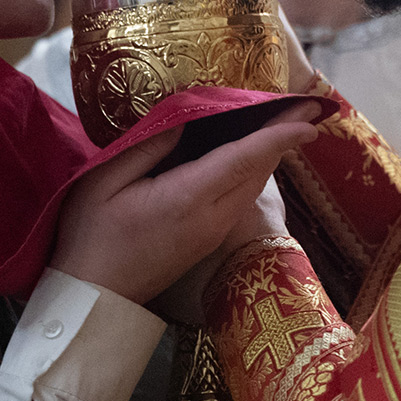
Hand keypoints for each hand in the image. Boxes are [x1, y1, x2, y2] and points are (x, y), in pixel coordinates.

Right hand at [50, 103, 319, 303]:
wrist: (95, 297)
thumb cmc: (90, 236)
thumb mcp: (104, 181)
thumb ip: (147, 147)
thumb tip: (184, 122)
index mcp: (187, 198)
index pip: (243, 159)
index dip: (278, 135)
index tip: (309, 116)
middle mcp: (211, 218)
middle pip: (258, 171)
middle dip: (286, 136)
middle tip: (307, 103)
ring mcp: (213, 233)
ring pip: (253, 186)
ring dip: (272, 153)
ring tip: (287, 120)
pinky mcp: (209, 241)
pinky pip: (242, 197)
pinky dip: (254, 169)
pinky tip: (252, 153)